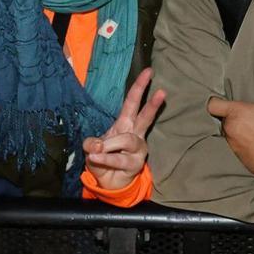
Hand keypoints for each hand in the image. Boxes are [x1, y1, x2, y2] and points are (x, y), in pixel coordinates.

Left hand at [83, 67, 164, 189]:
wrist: (109, 182)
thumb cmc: (103, 158)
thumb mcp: (92, 147)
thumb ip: (92, 143)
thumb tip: (96, 145)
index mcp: (125, 123)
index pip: (132, 102)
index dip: (139, 87)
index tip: (148, 71)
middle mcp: (135, 134)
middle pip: (144, 116)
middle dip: (153, 104)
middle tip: (162, 91)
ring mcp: (137, 149)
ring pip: (127, 140)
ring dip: (110, 144)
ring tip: (97, 150)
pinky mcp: (135, 164)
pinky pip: (119, 159)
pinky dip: (105, 157)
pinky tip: (96, 157)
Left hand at [207, 62, 253, 177]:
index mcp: (236, 113)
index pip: (213, 105)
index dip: (216, 101)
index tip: (224, 101)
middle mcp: (229, 128)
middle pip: (222, 118)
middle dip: (232, 115)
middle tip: (247, 114)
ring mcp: (231, 143)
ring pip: (228, 131)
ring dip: (236, 129)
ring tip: (252, 128)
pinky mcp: (236, 155)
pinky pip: (233, 144)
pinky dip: (240, 141)